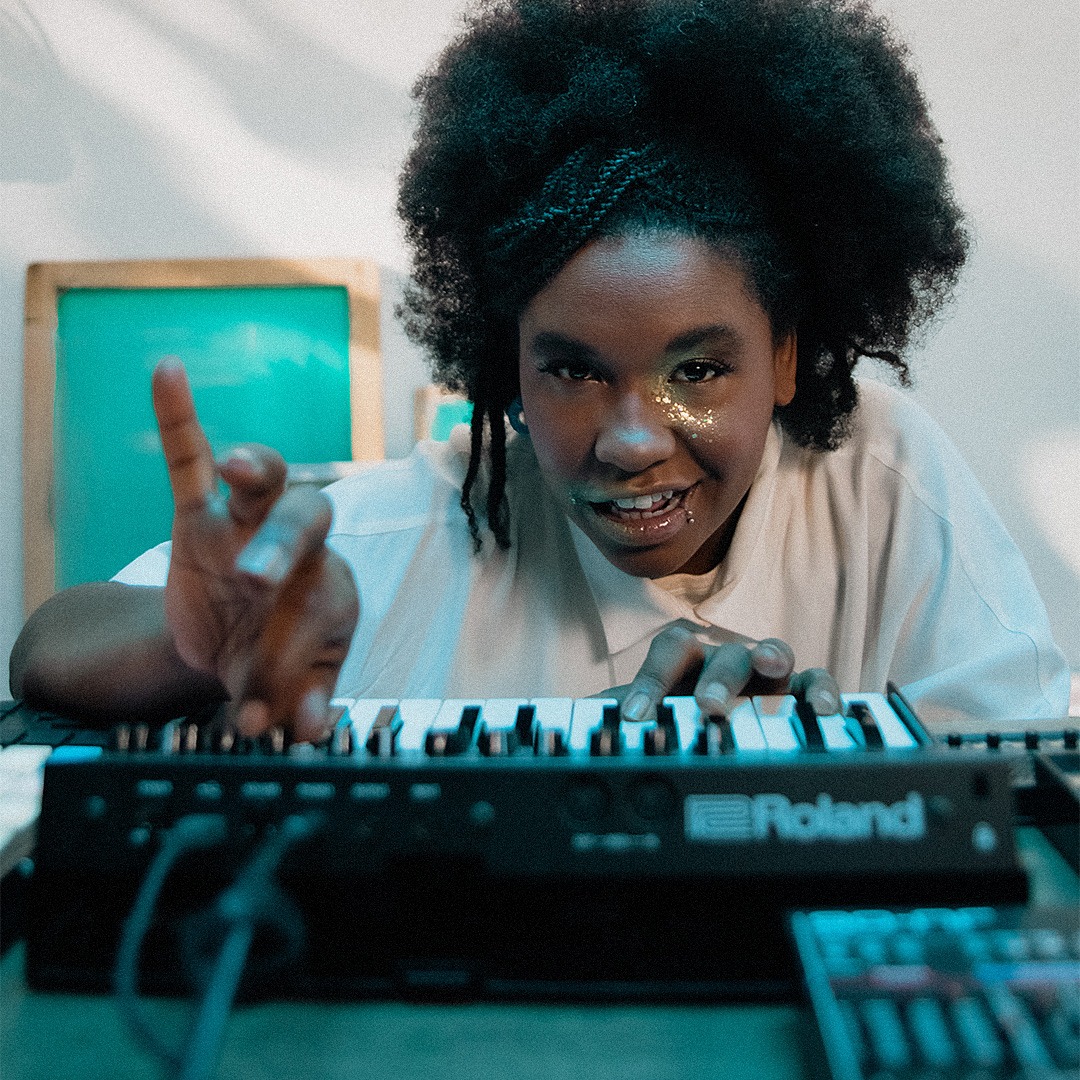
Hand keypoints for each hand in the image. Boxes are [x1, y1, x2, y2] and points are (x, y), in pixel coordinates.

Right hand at [153, 358, 358, 740]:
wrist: (235, 651)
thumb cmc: (279, 660)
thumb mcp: (290, 688)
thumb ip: (301, 701)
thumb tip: (304, 727)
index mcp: (330, 589)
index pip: (326, 604)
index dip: (304, 656)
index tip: (285, 713)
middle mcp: (298, 546)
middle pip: (303, 521)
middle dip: (277, 547)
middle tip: (251, 583)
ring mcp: (248, 523)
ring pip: (262, 482)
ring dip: (252, 471)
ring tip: (237, 465)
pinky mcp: (200, 516)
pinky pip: (189, 459)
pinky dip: (179, 418)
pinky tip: (169, 371)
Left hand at [614, 624, 838, 721]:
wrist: (702, 726)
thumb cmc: (672, 714)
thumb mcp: (643, 719)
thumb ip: (613, 722)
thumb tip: (574, 735)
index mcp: (685, 660)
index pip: (669, 653)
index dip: (653, 681)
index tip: (636, 718)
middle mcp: (725, 659)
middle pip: (723, 653)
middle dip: (716, 678)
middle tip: (708, 707)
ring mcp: (764, 672)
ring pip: (772, 654)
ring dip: (771, 659)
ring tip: (771, 669)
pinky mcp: (797, 691)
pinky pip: (816, 682)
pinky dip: (822, 690)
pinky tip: (826, 709)